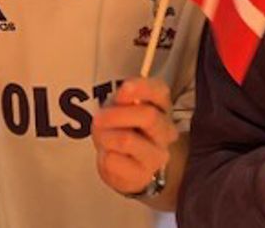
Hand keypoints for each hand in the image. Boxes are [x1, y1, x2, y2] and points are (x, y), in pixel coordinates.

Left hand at [92, 78, 177, 194]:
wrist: (123, 168)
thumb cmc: (122, 130)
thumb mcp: (120, 107)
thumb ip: (124, 98)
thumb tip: (124, 94)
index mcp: (162, 108)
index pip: (160, 91)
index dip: (141, 88)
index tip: (122, 91)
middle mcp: (166, 131)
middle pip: (148, 116)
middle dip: (116, 115)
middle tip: (98, 118)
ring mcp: (157, 155)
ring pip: (126, 140)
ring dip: (105, 136)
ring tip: (102, 138)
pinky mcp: (142, 175)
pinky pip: (113, 160)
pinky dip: (104, 155)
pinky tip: (110, 155)